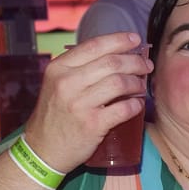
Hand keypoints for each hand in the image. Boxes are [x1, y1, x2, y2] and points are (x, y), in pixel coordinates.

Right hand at [24, 32, 150, 173]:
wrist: (42, 149)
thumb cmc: (54, 115)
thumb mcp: (56, 84)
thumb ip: (78, 69)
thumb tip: (113, 55)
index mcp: (59, 68)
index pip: (94, 45)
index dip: (119, 40)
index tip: (135, 40)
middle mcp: (67, 82)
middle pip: (112, 63)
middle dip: (135, 62)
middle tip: (146, 66)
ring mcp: (79, 104)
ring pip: (120, 83)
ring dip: (137, 83)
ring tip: (141, 86)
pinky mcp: (92, 124)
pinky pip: (123, 108)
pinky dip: (135, 105)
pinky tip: (138, 104)